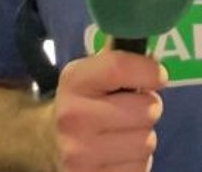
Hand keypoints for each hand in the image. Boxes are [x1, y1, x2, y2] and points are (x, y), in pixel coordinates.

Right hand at [49, 50, 166, 170]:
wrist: (44, 143)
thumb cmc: (85, 102)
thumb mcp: (92, 74)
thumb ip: (120, 59)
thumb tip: (152, 42)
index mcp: (74, 81)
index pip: (121, 67)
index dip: (149, 71)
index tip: (157, 76)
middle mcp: (72, 117)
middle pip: (147, 109)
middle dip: (147, 108)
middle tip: (130, 111)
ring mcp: (79, 154)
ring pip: (147, 142)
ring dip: (142, 138)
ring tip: (121, 134)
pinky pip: (139, 168)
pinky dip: (135, 163)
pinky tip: (117, 155)